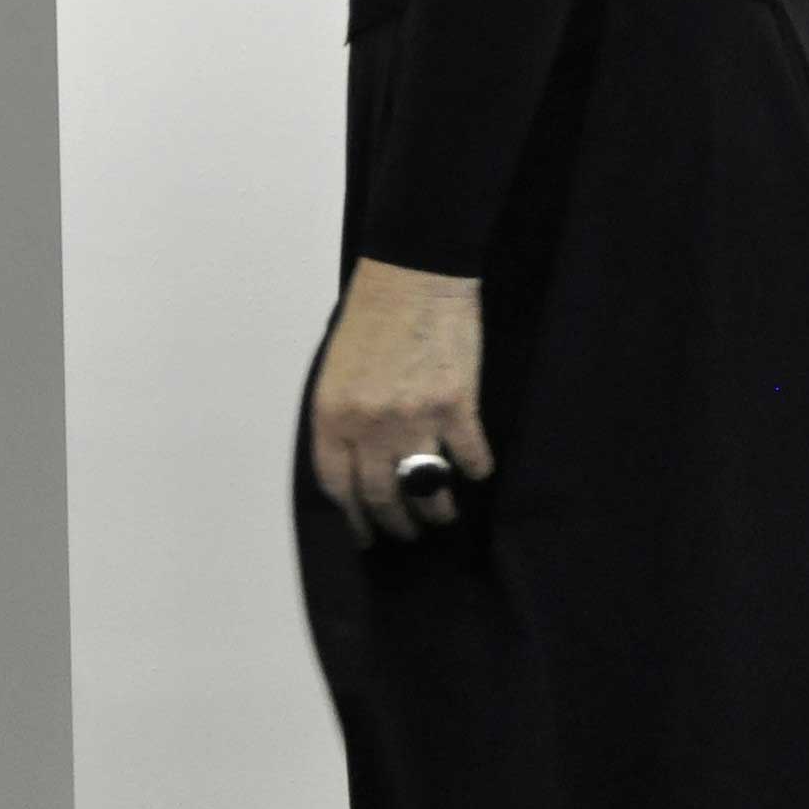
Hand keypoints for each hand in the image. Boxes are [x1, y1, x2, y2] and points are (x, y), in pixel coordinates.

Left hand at [308, 259, 491, 544]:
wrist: (414, 275)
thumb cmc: (371, 316)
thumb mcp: (335, 371)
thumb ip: (342, 418)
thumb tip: (357, 463)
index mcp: (332, 415)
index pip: (338, 486)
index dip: (354, 517)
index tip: (366, 533)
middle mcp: (368, 425)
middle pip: (381, 496)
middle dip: (397, 524)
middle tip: (409, 533)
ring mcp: (413, 418)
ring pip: (427, 488)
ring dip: (437, 510)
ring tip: (443, 514)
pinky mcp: (456, 406)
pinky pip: (469, 458)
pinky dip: (475, 469)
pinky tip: (476, 470)